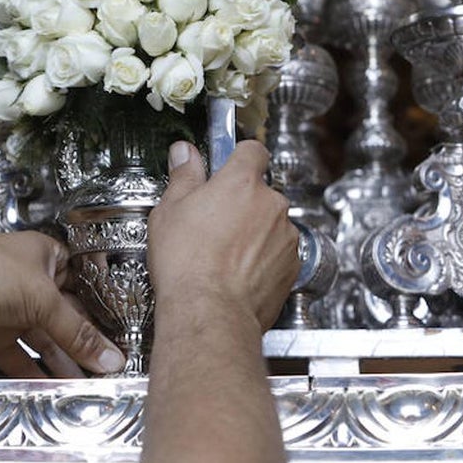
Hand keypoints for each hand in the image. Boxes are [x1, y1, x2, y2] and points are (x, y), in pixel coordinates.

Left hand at [0, 232, 124, 376]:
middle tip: (107, 363)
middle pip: (64, 313)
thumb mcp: (42, 298)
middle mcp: (26, 279)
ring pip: (43, 338)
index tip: (120, 330)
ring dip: (62, 360)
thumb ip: (76, 332)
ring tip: (86, 382)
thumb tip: (107, 354)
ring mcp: (8, 308)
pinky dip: (34, 370)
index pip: (80, 281)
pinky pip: (19, 355)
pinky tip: (52, 384)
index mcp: (43, 254)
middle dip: (84, 339)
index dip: (99, 305)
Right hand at [148, 140, 298, 331]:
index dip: (238, 156)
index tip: (226, 164)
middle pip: (260, 190)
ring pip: (270, 222)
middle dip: (241, 200)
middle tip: (213, 219)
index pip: (252, 149)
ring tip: (222, 252)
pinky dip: (262, 258)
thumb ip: (184, 176)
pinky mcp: (293, 266)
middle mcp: (271, 204)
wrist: (208, 312)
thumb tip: (185, 154)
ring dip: (253, 230)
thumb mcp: (170, 210)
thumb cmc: (186, 263)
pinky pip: (277, 252)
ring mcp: (285, 236)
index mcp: (241, 182)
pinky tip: (236, 271)